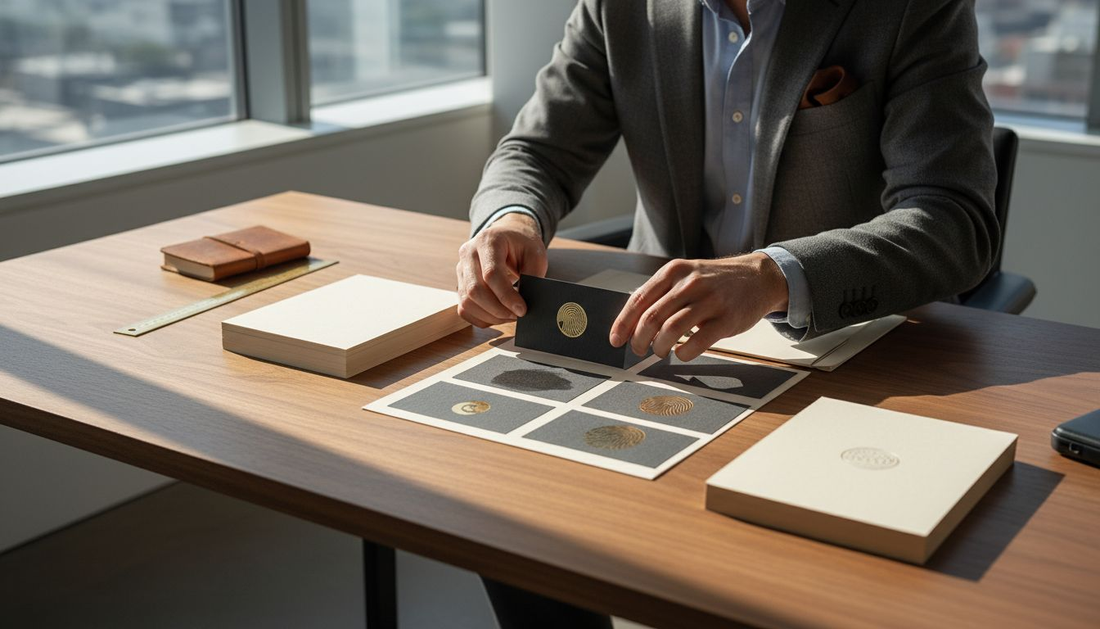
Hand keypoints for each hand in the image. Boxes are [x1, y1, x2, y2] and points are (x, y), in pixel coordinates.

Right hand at [456, 213, 547, 327]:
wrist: (508, 236)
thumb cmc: (522, 245)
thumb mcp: (535, 254)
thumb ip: (532, 276)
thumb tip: (527, 302)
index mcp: (488, 240)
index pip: (491, 273)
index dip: (506, 296)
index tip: (522, 309)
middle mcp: (469, 253)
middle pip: (474, 290)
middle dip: (497, 309)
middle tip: (517, 315)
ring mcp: (461, 268)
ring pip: (467, 302)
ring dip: (490, 316)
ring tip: (509, 316)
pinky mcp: (460, 283)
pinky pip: (464, 308)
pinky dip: (481, 318)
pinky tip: (497, 316)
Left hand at [609, 253, 788, 360]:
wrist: (759, 278)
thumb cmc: (716, 282)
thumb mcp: (686, 276)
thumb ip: (661, 294)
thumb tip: (631, 321)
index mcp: (674, 271)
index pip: (639, 300)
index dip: (623, 323)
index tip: (616, 340)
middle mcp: (690, 283)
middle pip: (651, 317)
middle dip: (639, 340)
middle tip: (638, 350)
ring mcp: (709, 301)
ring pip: (671, 330)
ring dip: (659, 347)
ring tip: (660, 351)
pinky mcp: (727, 319)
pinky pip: (697, 342)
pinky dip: (683, 353)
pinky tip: (682, 352)